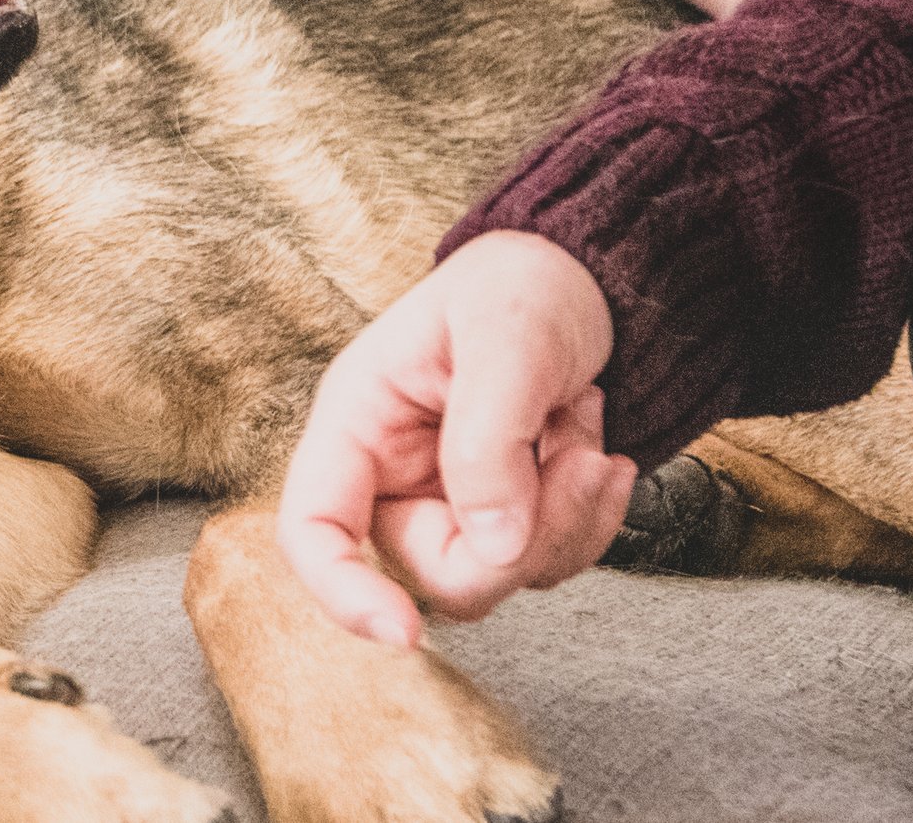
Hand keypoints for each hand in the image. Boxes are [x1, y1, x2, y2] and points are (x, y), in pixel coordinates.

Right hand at [277, 232, 632, 648]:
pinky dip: (588, 515)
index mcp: (357, 422)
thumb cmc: (524, 284)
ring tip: (587, 425)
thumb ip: (489, 439)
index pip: (313, 529)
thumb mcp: (507, 336)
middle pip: (434, 571)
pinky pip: (544, 562)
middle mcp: (392, 473)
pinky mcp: (505, 515)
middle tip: (581, 459)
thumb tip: (493, 545)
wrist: (590, 277)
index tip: (403, 634)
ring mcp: (449, 500)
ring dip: (567, 514)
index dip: (342, 591)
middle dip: (523, 535)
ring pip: (500, 575)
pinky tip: (599, 450)